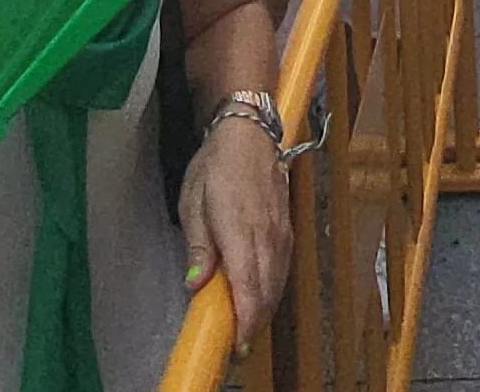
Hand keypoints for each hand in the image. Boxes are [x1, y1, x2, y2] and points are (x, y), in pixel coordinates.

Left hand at [177, 113, 291, 340]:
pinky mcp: (286, 231)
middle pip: (266, 292)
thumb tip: (195, 284)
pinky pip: (282, 269)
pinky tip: (259, 298)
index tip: (236, 343)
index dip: (245, 319)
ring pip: (277, 283)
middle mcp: (266, 236)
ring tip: (244, 326)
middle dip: (253, 322)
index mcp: (239, 229)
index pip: (248, 285)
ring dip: (263, 308)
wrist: (248, 135)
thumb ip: (198, 247)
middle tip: (234, 343)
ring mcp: (280, 234)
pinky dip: (271, 289)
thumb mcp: (193, 202)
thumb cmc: (216, 165)